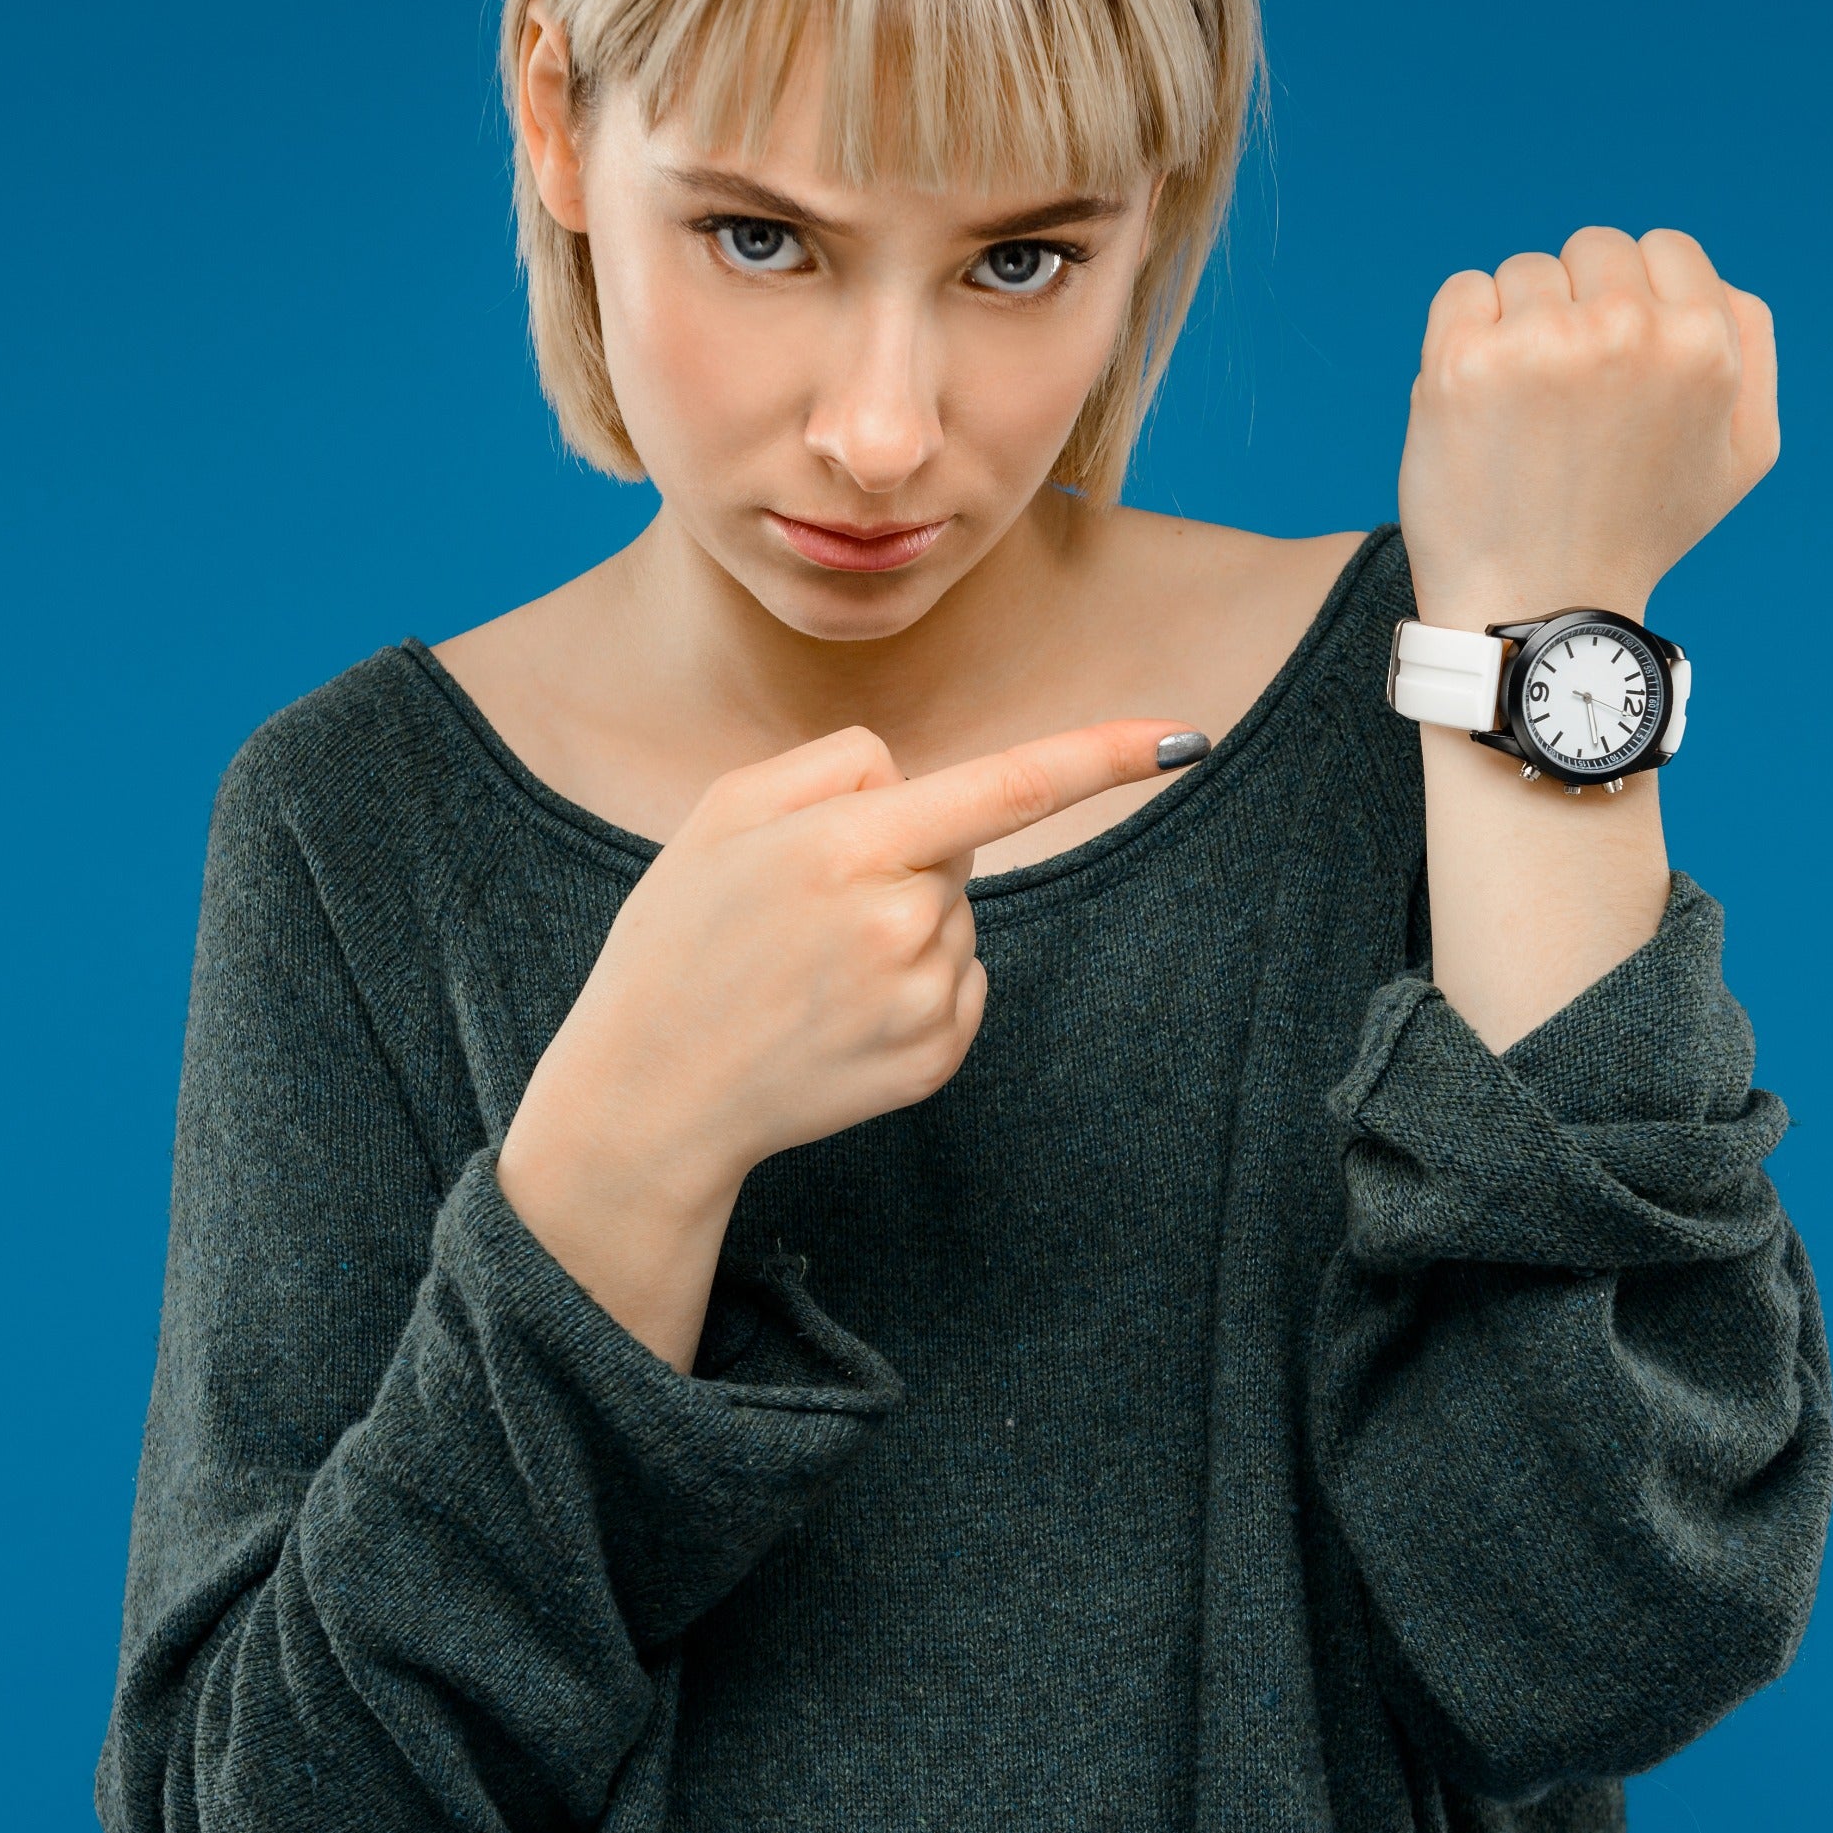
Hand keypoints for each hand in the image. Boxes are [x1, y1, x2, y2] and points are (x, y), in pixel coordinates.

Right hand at [497, 718, 1193, 1368]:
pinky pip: (960, 983)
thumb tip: (924, 782)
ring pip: (957, 917)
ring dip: (903, 924)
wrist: (649, 1096)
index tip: (1183, 736)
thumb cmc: (679, 939)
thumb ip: (834, 768)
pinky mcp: (935, 1060)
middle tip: (796, 909)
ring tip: (807, 969)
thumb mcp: (723, 813)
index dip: (1102, 755)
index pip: (1007, 787)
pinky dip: (913, 986)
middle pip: (956, 849)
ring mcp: (922, 1001)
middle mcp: (900, 925)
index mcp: (849, 847)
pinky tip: (838, 1013)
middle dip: (899, 856)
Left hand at [1395, 226, 1777, 629]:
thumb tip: (1712, 279)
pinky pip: (1463, 292)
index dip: (1640, 300)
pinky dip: (1466, 336)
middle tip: (1574, 397)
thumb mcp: (1742, 451)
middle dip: (1581, 304)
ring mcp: (1539, 343)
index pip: (1664, 248)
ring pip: (1525, 272)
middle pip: (1594, 249)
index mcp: (1702, 344)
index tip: (1621, 364)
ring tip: (1530, 412)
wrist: (1539, 604)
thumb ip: (1748, 346)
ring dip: (1521, 324)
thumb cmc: (1640, 528)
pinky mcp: (1462, 361)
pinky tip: (1484, 404)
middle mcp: (1625, 331)